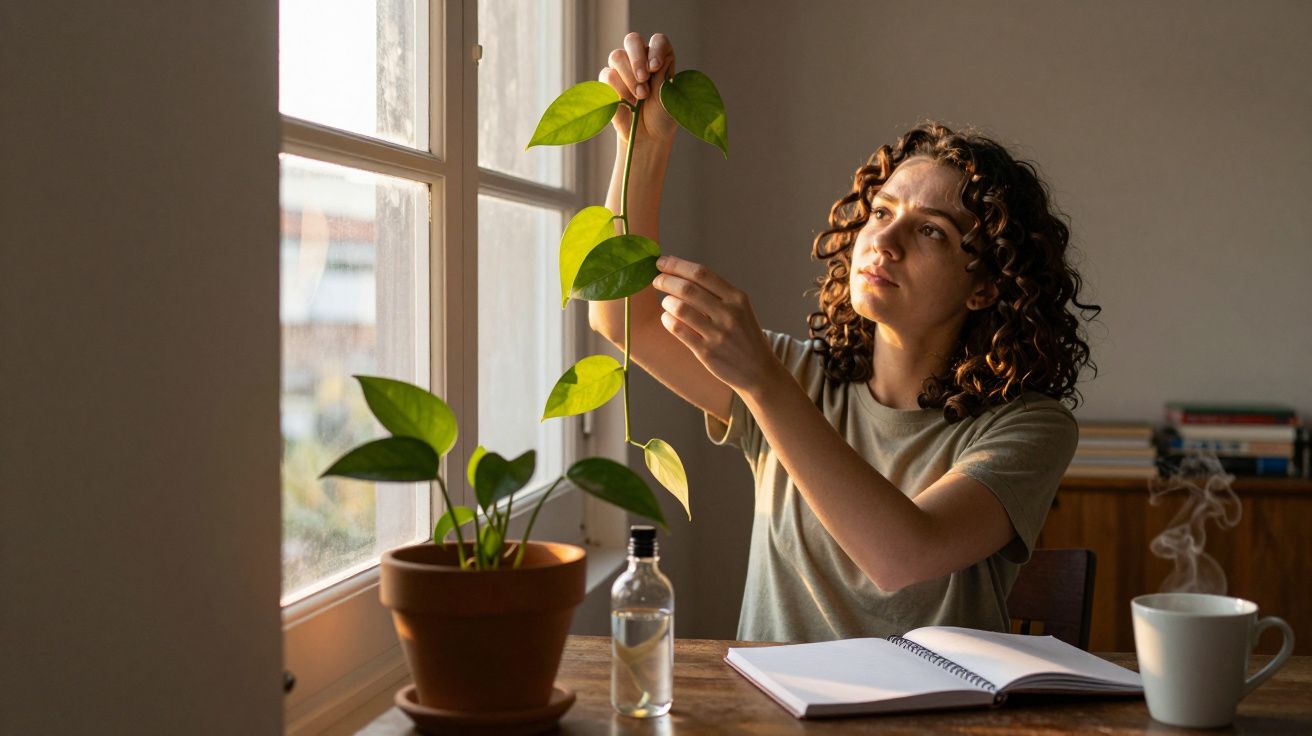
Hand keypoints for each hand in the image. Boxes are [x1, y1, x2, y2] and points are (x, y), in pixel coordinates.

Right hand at [599, 32, 676, 145]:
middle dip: (637, 59)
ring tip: (640, 97)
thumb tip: (655, 61)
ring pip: (617, 56)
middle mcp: (641, 59)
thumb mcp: (669, 98)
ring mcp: (623, 68)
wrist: (648, 135)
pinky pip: (607, 75)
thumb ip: (662, 78)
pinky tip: (628, 103)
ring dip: (629, 78)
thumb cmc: (662, 116)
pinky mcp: (608, 81)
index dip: (655, 50)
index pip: (657, 41)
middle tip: (643, 78)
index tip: (655, 67)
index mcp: (660, 59)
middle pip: (632, 40)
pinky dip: (618, 89)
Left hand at [653, 255, 779, 393]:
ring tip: (665, 302)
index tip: (662, 262)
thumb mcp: (740, 310)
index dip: (677, 265)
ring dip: (666, 302)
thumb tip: (681, 275)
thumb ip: (716, 294)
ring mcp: (718, 334)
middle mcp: (729, 313)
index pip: (702, 273)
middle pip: (687, 288)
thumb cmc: (744, 336)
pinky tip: (667, 319)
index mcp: (737, 298)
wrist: (759, 371)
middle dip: (666, 281)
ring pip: (680, 309)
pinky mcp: (707, 352)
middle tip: (656, 280)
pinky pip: (678, 330)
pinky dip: (667, 320)